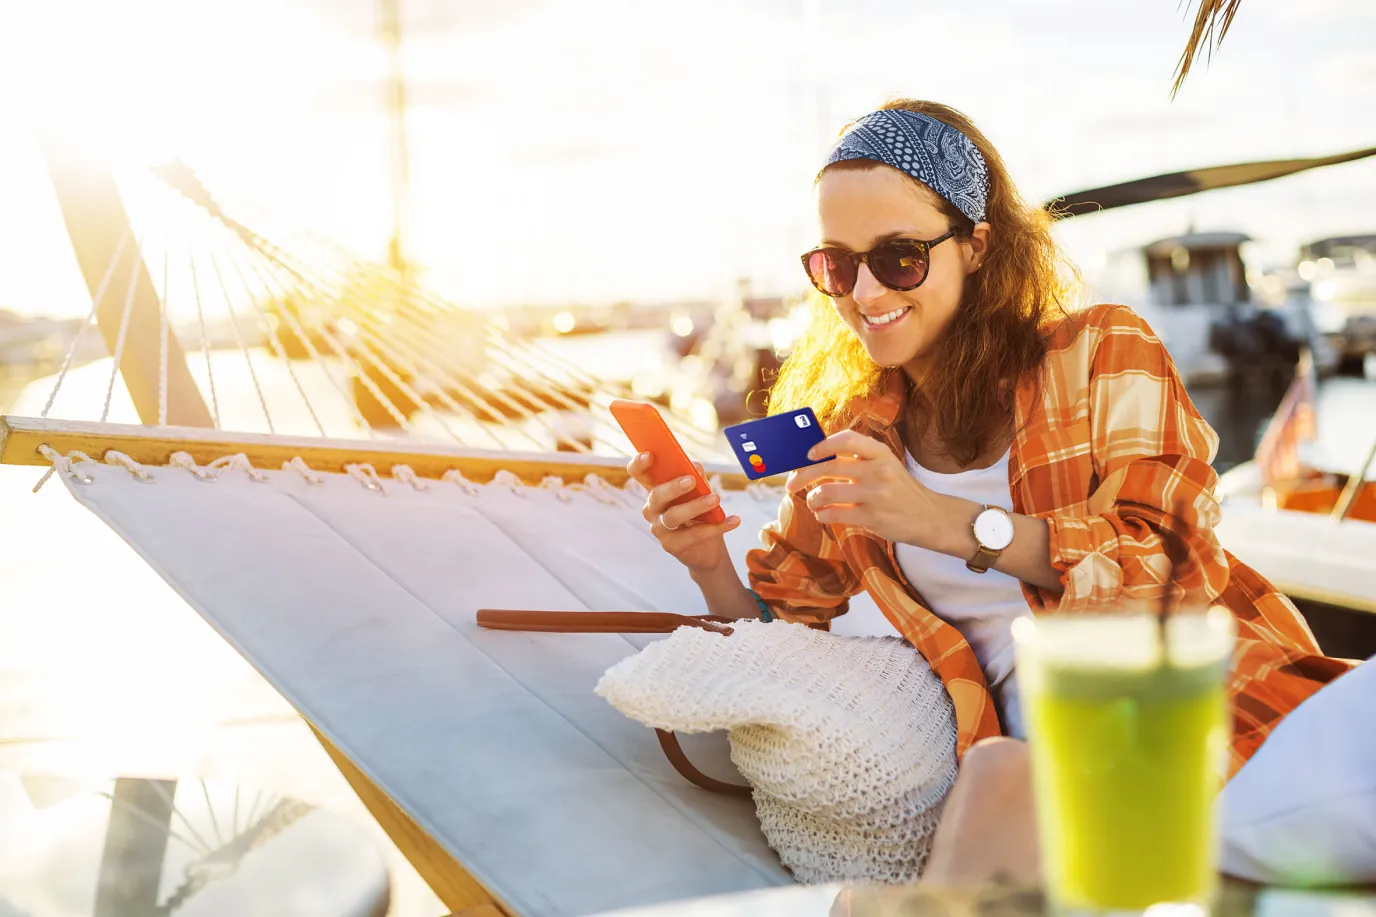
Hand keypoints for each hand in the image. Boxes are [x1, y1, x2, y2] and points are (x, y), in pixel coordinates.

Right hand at [627, 451, 742, 574]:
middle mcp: (652, 509)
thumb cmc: (700, 514)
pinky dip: (716, 526)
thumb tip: (694, 466)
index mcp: (656, 489)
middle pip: (656, 495)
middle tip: (691, 480)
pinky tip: (733, 520)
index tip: (650, 455)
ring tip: (715, 499)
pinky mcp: (672, 546)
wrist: (707, 549)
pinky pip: (693, 535)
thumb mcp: (701, 492)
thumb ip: (697, 477)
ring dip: (695, 506)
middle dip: (673, 487)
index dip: (639, 464)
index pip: (639, 474)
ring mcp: (660, 529)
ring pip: (673, 516)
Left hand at [785, 430, 939, 546]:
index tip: (808, 454)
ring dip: (812, 499)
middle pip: (829, 467)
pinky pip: (835, 514)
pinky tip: (822, 515)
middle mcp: (878, 470)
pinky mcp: (873, 517)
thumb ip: (856, 460)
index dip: (823, 445)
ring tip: (813, 502)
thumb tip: (813, 457)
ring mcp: (876, 495)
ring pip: (827, 492)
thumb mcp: (885, 465)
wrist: (930, 516)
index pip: (847, 440)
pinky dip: (822, 515)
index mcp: (880, 453)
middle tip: (791, 484)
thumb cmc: (898, 489)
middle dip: (802, 475)